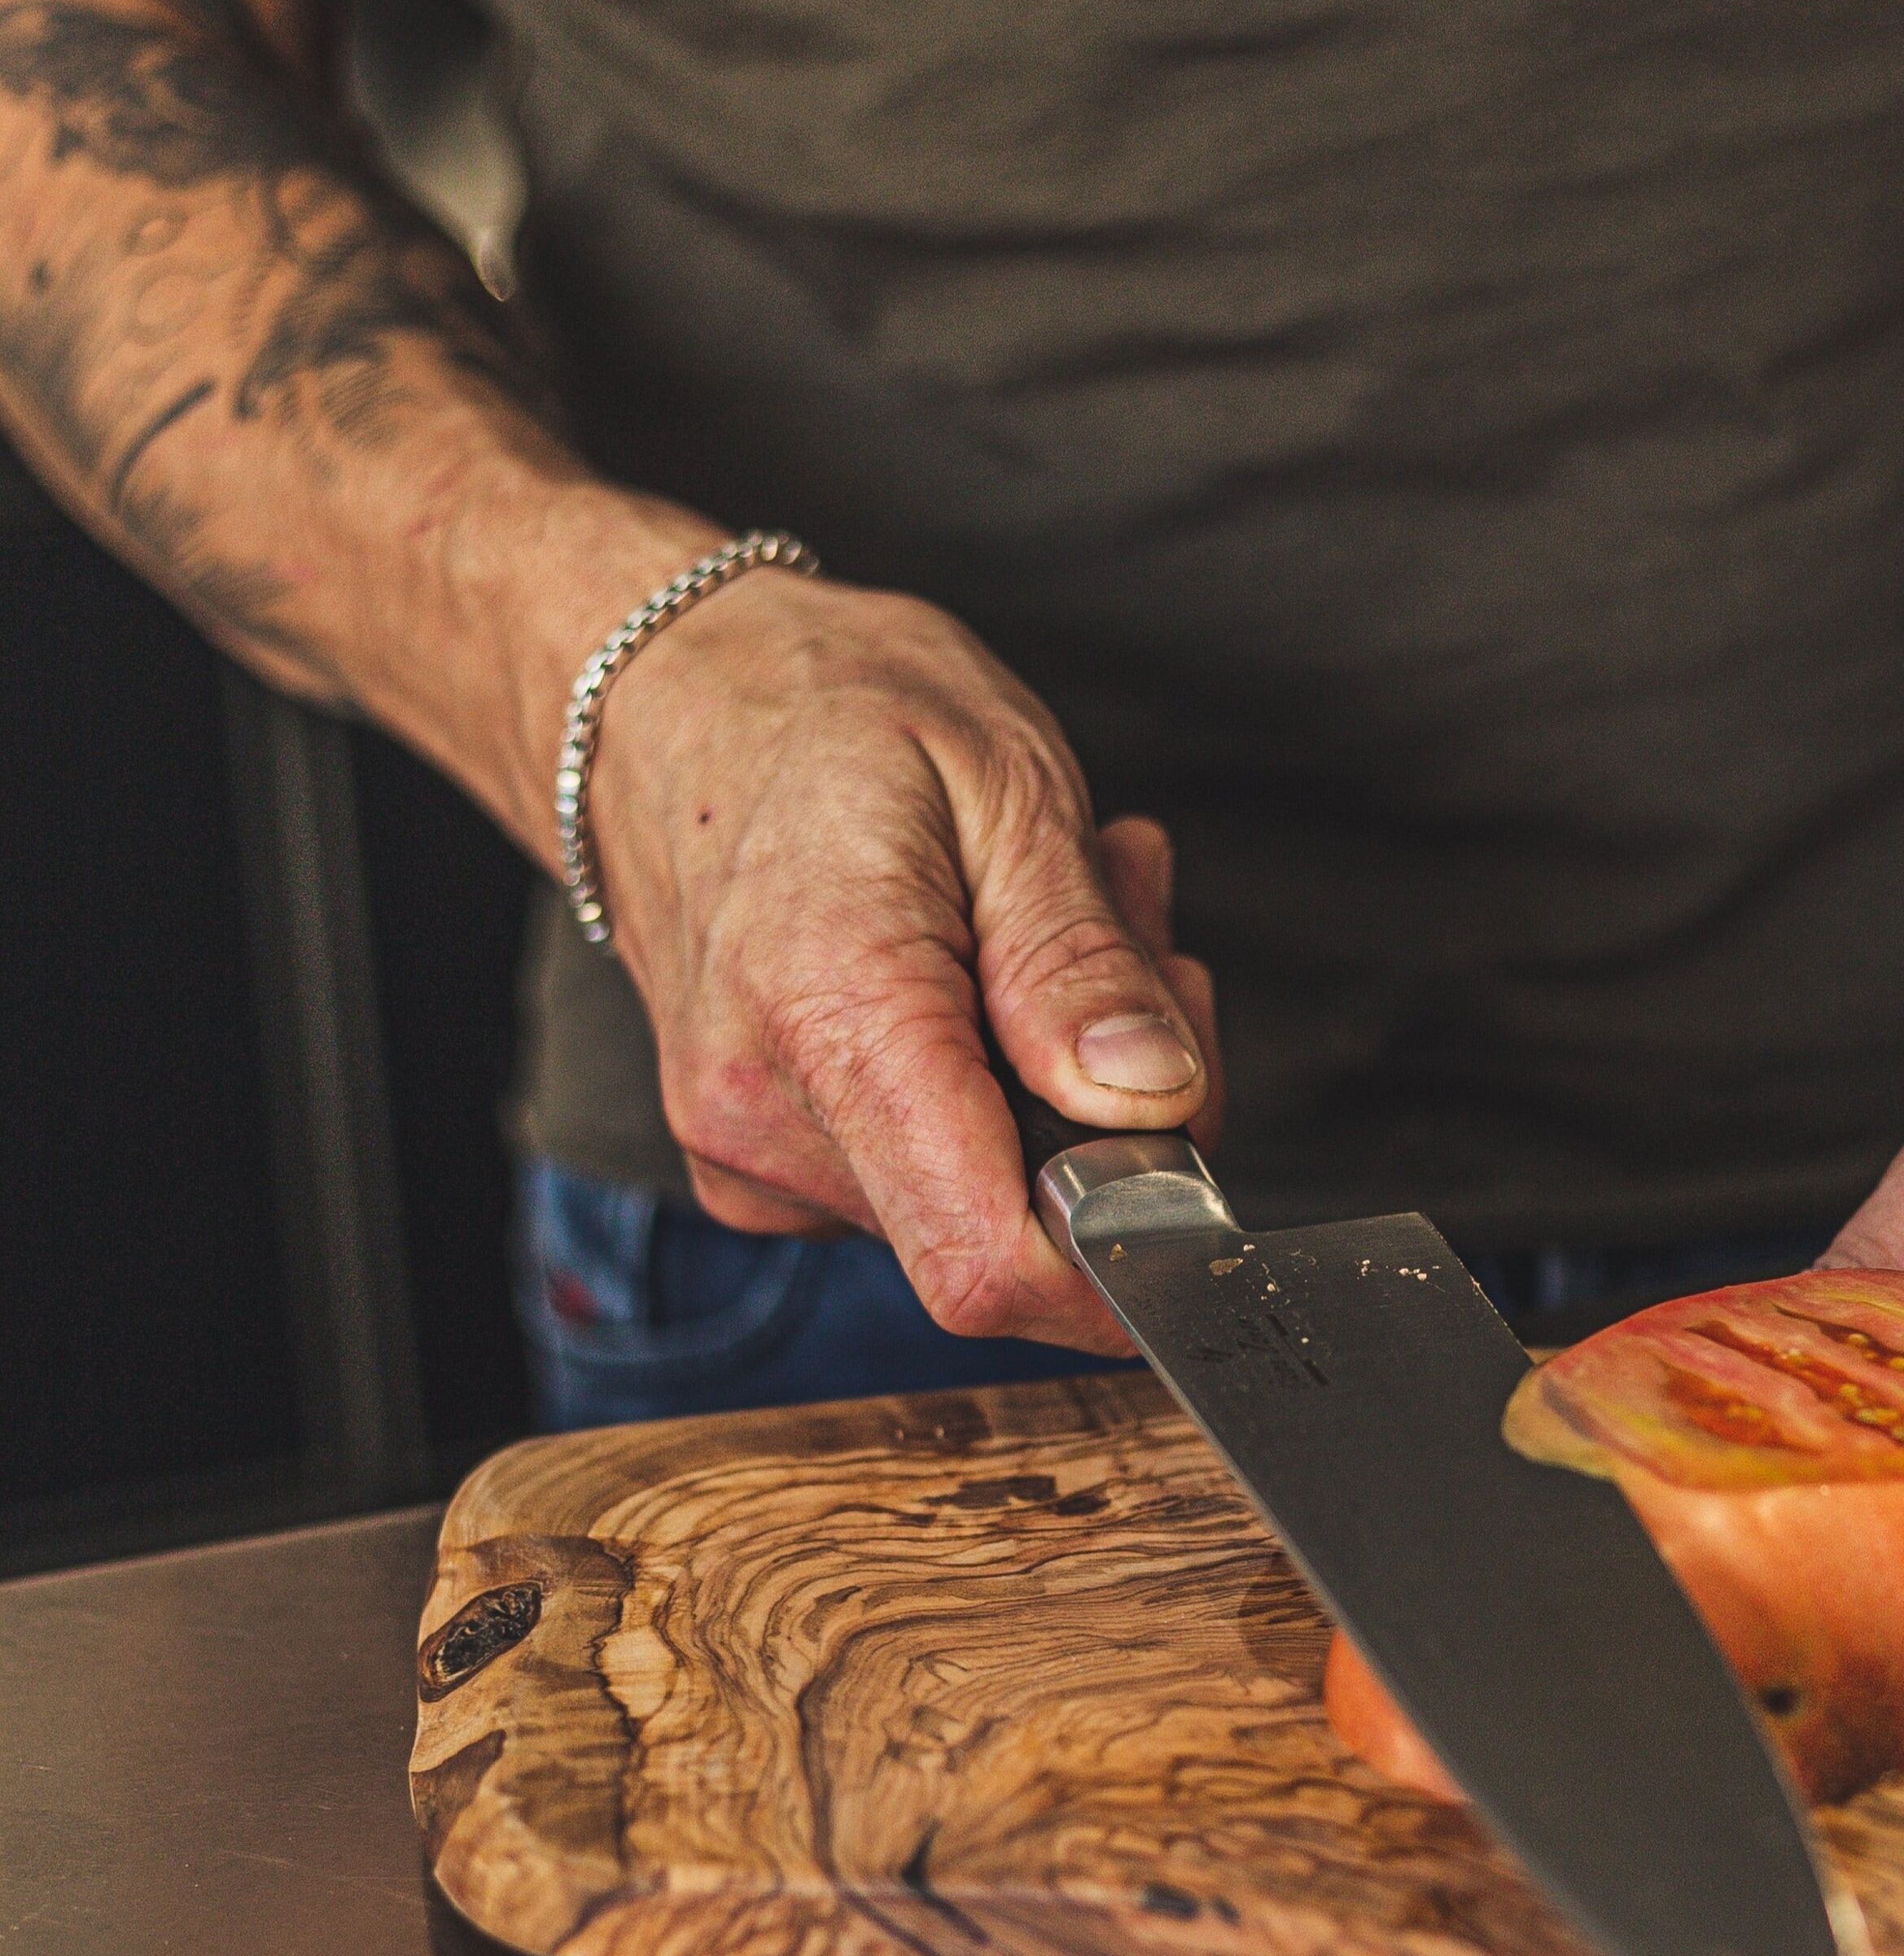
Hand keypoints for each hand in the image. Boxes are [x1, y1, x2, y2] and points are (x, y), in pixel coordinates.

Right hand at [585, 569, 1220, 1348]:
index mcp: (829, 1017)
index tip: (1186, 1144)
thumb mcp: (1005, 787)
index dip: (1121, 1249)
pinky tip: (989, 956)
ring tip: (1049, 909)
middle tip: (1127, 929)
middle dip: (1119, 1102)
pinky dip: (998, 1078)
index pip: (985, 1260)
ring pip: (985, 1194)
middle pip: (1014, 1224)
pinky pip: (930, 1167)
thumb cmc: (828, 708)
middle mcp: (767, 1115)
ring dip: (1064, 1072)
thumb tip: (1155, 1101)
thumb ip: (1078, 964)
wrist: (666, 695)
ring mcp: (752, 1149)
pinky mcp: (763, 1156)